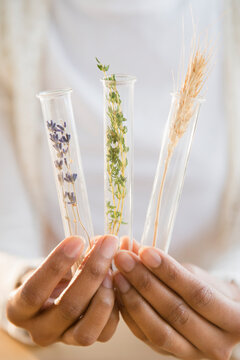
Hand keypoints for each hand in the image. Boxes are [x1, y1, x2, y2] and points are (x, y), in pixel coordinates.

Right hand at [7, 235, 118, 346]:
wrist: (52, 297)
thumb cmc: (51, 274)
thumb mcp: (52, 264)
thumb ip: (71, 256)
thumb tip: (100, 243)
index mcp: (19, 309)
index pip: (35, 291)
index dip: (56, 265)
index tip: (77, 240)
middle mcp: (39, 330)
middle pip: (67, 307)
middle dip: (92, 272)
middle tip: (108, 244)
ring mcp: (63, 339)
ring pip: (86, 330)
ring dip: (105, 294)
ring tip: (113, 269)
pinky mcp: (85, 340)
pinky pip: (105, 332)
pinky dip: (116, 307)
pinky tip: (118, 282)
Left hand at [114, 243, 239, 358]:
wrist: (215, 318)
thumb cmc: (209, 290)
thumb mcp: (195, 274)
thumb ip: (168, 264)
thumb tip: (133, 245)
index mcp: (234, 321)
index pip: (198, 294)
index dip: (169, 272)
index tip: (146, 252)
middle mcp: (216, 344)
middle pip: (176, 312)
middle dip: (146, 282)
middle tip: (124, 259)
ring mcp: (192, 354)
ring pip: (159, 330)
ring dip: (134, 299)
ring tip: (118, 275)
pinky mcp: (171, 356)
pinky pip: (146, 337)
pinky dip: (130, 315)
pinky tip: (118, 294)